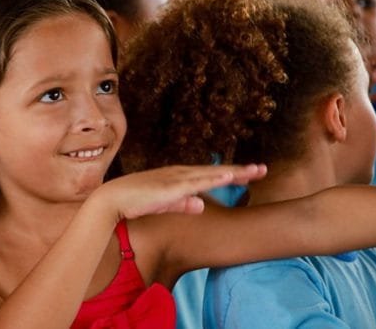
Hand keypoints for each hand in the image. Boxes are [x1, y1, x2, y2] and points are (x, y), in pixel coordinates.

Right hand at [103, 164, 266, 219]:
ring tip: (254, 171)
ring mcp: (176, 179)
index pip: (210, 175)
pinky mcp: (171, 187)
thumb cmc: (134, 202)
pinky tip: (229, 177)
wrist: (112, 200)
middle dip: (240, 171)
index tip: (250, 174)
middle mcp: (179, 173)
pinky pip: (197, 183)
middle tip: (263, 169)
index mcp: (178, 177)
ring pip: (211, 174)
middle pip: (216, 172)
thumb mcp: (163, 204)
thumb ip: (182, 204)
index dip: (231, 174)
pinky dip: (214, 179)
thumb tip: (201, 205)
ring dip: (233, 172)